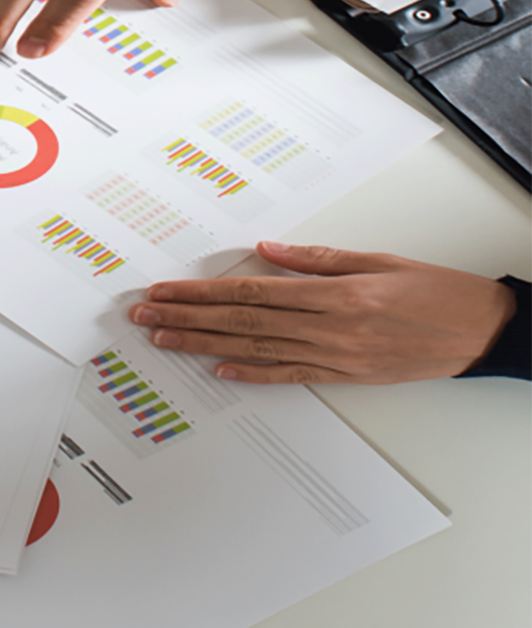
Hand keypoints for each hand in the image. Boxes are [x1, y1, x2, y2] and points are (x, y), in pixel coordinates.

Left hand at [128, 242, 518, 384]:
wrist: (481, 332)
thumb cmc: (435, 293)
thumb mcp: (378, 261)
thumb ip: (318, 258)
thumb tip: (266, 251)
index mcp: (337, 294)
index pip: (252, 293)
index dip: (203, 293)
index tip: (167, 291)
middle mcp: (331, 328)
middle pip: (243, 322)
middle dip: (188, 317)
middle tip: (147, 315)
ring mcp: (336, 357)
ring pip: (256, 350)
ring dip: (204, 345)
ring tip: (165, 339)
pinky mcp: (345, 376)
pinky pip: (289, 376)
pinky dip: (251, 374)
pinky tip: (218, 370)